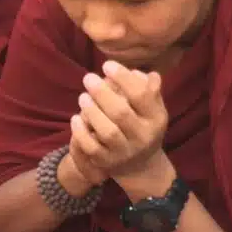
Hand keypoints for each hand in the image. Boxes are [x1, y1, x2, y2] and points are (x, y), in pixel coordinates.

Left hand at [70, 62, 168, 187]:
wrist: (141, 165)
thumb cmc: (143, 126)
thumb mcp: (151, 108)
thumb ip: (147, 89)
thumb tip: (139, 72)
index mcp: (155, 119)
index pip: (141, 96)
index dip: (123, 78)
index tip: (107, 65)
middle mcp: (142, 137)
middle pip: (121, 113)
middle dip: (102, 93)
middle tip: (88, 77)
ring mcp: (124, 152)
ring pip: (107, 131)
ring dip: (91, 111)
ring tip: (83, 97)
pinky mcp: (107, 162)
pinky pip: (91, 148)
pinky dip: (81, 132)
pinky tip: (75, 118)